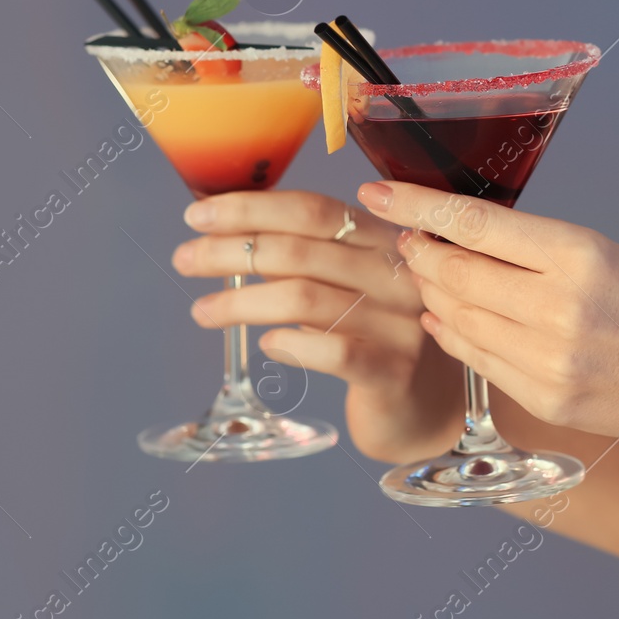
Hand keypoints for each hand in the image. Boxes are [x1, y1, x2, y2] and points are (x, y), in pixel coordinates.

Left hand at [172, 190, 463, 460]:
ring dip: (242, 302)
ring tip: (201, 312)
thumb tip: (226, 234)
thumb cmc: (380, 337)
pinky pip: (334, 352)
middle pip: (301, 250)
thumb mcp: (354, 287)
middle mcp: (399, 274)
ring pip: (305, 298)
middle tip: (184, 260)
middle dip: (231, 251)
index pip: (313, 209)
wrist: (434, 409)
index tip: (197, 216)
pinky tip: (265, 345)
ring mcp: (400, 323)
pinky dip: (292, 344)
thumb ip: (310, 258)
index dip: (251, 208)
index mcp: (386, 240)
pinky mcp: (394, 372)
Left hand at [356, 181, 618, 442]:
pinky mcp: (544, 398)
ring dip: (434, 294)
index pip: (473, 223)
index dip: (415, 205)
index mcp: (578, 256)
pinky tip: (447, 317)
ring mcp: (548, 361)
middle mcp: (558, 309)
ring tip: (431, 276)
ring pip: (458, 318)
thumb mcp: (608, 251)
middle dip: (420, 252)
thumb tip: (467, 234)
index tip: (377, 192)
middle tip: (409, 239)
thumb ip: (538, 248)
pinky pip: (477, 360)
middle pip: (455, 274)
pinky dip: (453, 334)